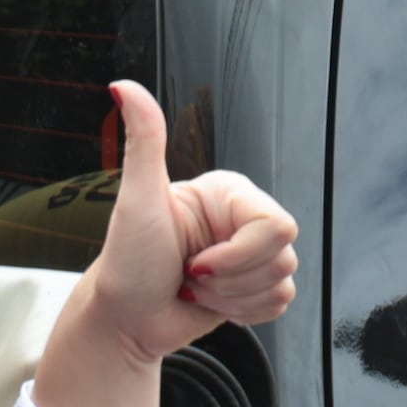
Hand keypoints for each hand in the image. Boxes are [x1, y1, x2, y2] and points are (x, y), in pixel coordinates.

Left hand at [69, 79, 300, 363]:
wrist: (124, 320)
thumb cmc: (126, 263)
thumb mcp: (136, 199)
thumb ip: (144, 140)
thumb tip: (124, 86)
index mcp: (227, 194)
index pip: (275, 225)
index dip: (238, 255)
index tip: (196, 262)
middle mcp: (243, 220)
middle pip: (282, 256)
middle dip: (231, 280)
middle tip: (191, 274)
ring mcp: (251, 255)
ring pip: (281, 283)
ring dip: (231, 299)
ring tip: (195, 287)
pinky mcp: (254, 287)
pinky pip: (278, 304)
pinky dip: (241, 313)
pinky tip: (209, 302)